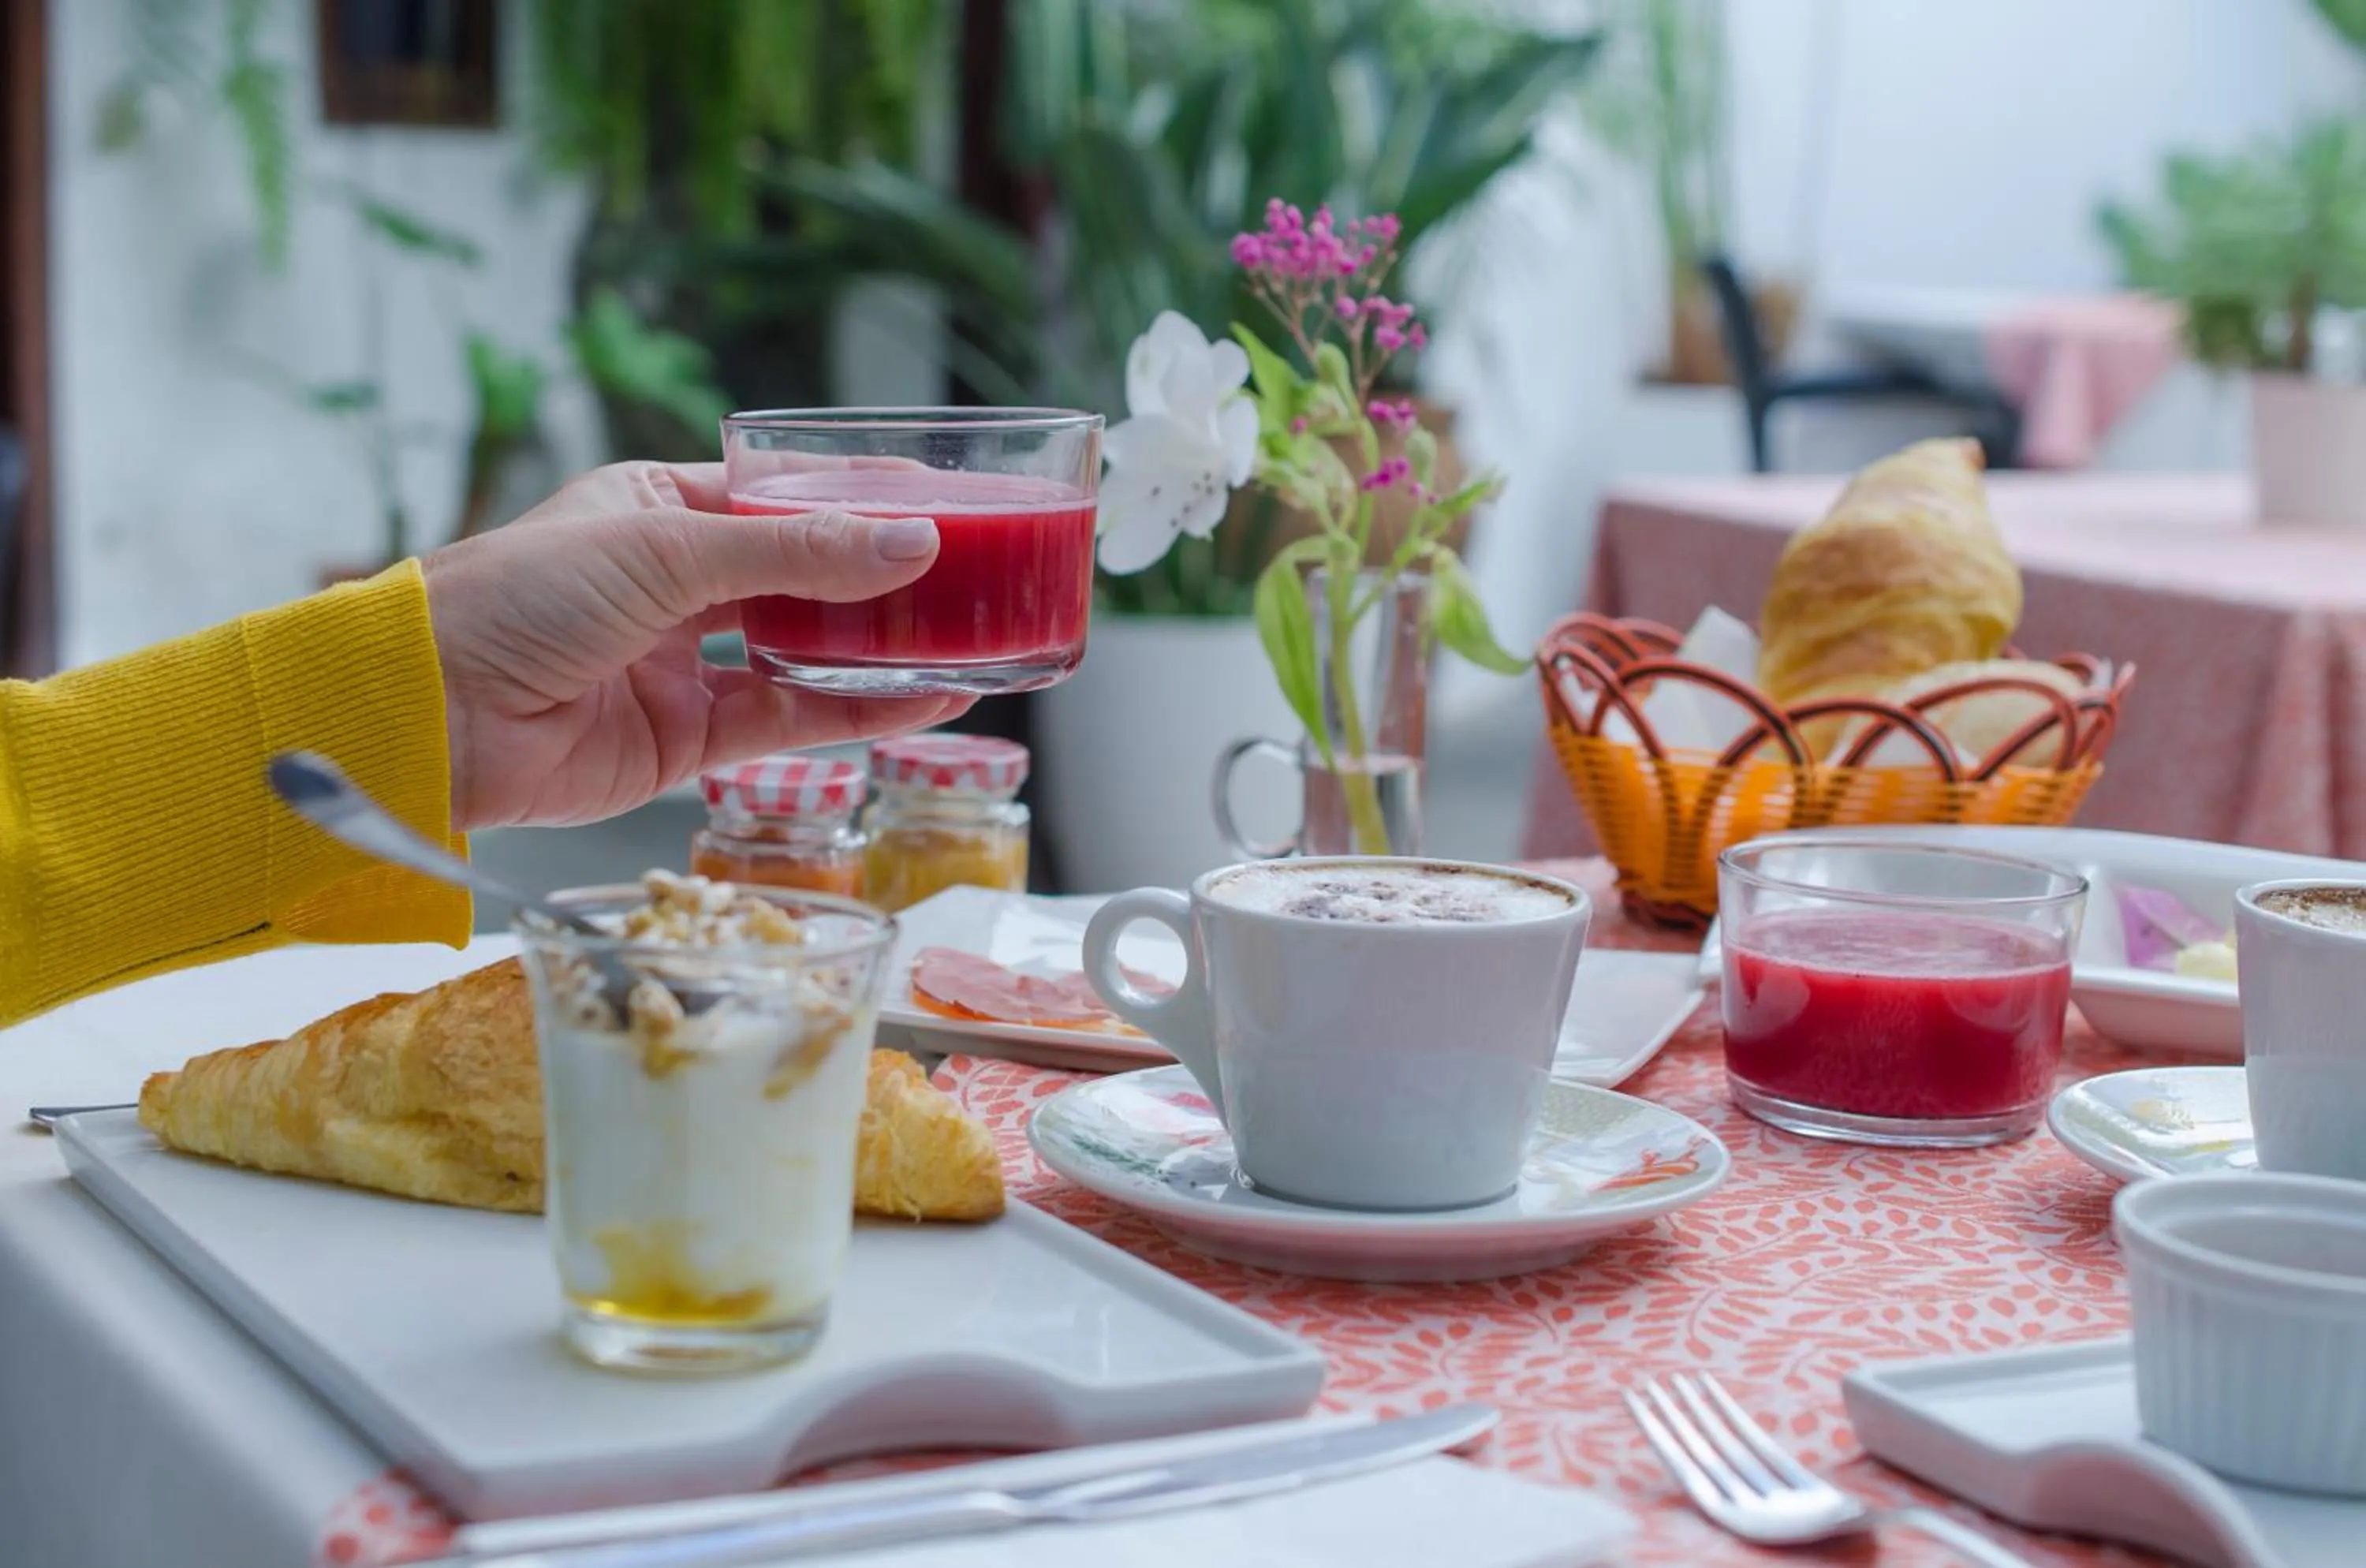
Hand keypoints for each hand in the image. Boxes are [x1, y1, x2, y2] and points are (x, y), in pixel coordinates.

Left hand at [420, 460, 970, 829]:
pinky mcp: (688, 741)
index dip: (862, 498)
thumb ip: (795, 555)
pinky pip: (790, 721)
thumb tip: (911, 543)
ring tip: (971, 638)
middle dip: (885, 578)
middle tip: (977, 573)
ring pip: (808, 653)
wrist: (432, 713)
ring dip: (883, 649)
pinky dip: (859, 713)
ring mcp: (685, 665)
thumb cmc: (518, 597)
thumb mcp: (667, 552)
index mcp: (660, 509)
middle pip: (806, 576)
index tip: (948, 495)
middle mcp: (677, 584)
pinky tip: (925, 699)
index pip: (783, 495)